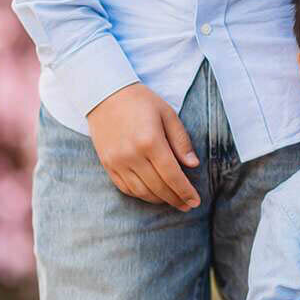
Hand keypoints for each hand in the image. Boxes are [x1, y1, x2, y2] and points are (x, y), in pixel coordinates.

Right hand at [87, 82, 200, 210]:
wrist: (104, 94)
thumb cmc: (140, 101)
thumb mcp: (168, 114)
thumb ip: (181, 141)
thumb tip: (193, 165)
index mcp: (150, 141)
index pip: (172, 175)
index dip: (185, 191)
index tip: (196, 201)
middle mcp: (132, 155)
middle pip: (158, 187)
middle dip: (176, 199)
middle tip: (188, 205)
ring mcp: (117, 162)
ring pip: (142, 192)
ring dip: (159, 199)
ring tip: (173, 200)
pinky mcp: (107, 164)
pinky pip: (126, 188)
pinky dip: (141, 194)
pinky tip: (152, 194)